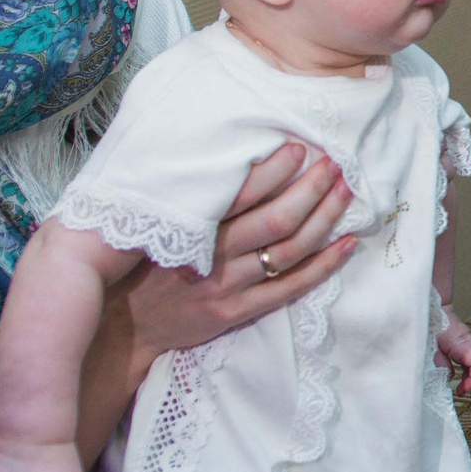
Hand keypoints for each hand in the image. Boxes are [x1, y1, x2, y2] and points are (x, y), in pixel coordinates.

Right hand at [120, 142, 358, 373]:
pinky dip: (325, 265)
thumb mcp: (151, 223)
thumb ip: (186, 197)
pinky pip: (291, 288)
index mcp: (191, 227)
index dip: (274, 170)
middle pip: (276, 220)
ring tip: (346, 192)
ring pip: (290, 251)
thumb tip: (224, 154)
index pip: (241, 193)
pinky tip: (348, 243)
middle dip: (311, 188)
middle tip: (335, 164)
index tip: (298, 147)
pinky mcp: (239, 312)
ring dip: (324, 219)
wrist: (121, 324)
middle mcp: (214, 256)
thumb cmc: (138, 262)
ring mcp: (229, 286)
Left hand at [435, 319, 470, 405]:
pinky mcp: (465, 348)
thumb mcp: (428, 342)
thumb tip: (449, 376)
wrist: (432, 307)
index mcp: (460, 342)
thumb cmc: (429, 323)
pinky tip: (466, 388)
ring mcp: (469, 345)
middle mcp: (469, 343)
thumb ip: (438, 359)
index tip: (464, 390)